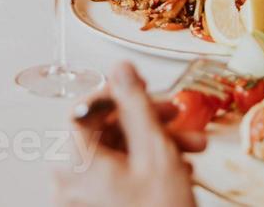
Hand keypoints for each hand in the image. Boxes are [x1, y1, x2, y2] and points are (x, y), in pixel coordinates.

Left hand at [54, 63, 201, 206]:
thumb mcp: (155, 151)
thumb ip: (137, 104)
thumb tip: (121, 69)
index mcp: (76, 164)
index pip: (84, 110)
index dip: (115, 93)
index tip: (141, 87)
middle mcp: (71, 182)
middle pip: (105, 131)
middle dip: (148, 120)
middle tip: (175, 115)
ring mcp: (83, 199)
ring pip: (118, 153)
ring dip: (156, 143)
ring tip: (191, 147)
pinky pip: (119, 175)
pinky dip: (147, 166)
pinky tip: (178, 167)